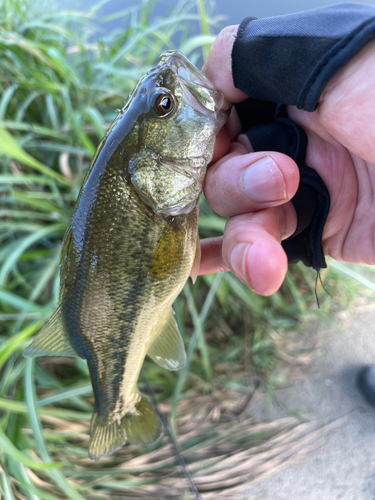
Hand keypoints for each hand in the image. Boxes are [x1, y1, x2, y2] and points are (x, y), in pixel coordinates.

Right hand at [200, 26, 374, 294]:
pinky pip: (265, 246)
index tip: (206, 152)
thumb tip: (207, 74)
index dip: (205, 138)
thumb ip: (255, 57)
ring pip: (241, 215)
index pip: (221, 114)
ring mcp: (306, 188)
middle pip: (224, 169)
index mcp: (293, 89)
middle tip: (283, 182)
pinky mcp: (321, 231)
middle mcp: (295, 137)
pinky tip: (202, 267)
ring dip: (246, 239)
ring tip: (264, 260)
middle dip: (240, 183)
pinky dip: (236, 257)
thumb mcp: (332, 59)